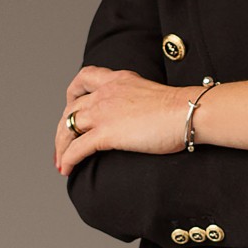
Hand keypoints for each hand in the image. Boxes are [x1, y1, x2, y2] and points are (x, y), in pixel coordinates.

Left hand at [55, 65, 193, 172]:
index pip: (84, 78)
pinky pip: (77, 148)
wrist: (187, 112)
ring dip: (60, 146)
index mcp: (117, 79)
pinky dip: (68, 159)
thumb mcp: (152, 93)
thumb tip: (140, 115)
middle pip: (71, 108)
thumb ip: (138, 99)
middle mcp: (105, 92)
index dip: (72, 93)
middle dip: (62, 128)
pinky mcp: (107, 133)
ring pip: (68, 127)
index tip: (71, 105)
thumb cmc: (180, 108)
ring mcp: (103, 112)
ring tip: (60, 163)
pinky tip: (67, 169)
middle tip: (61, 145)